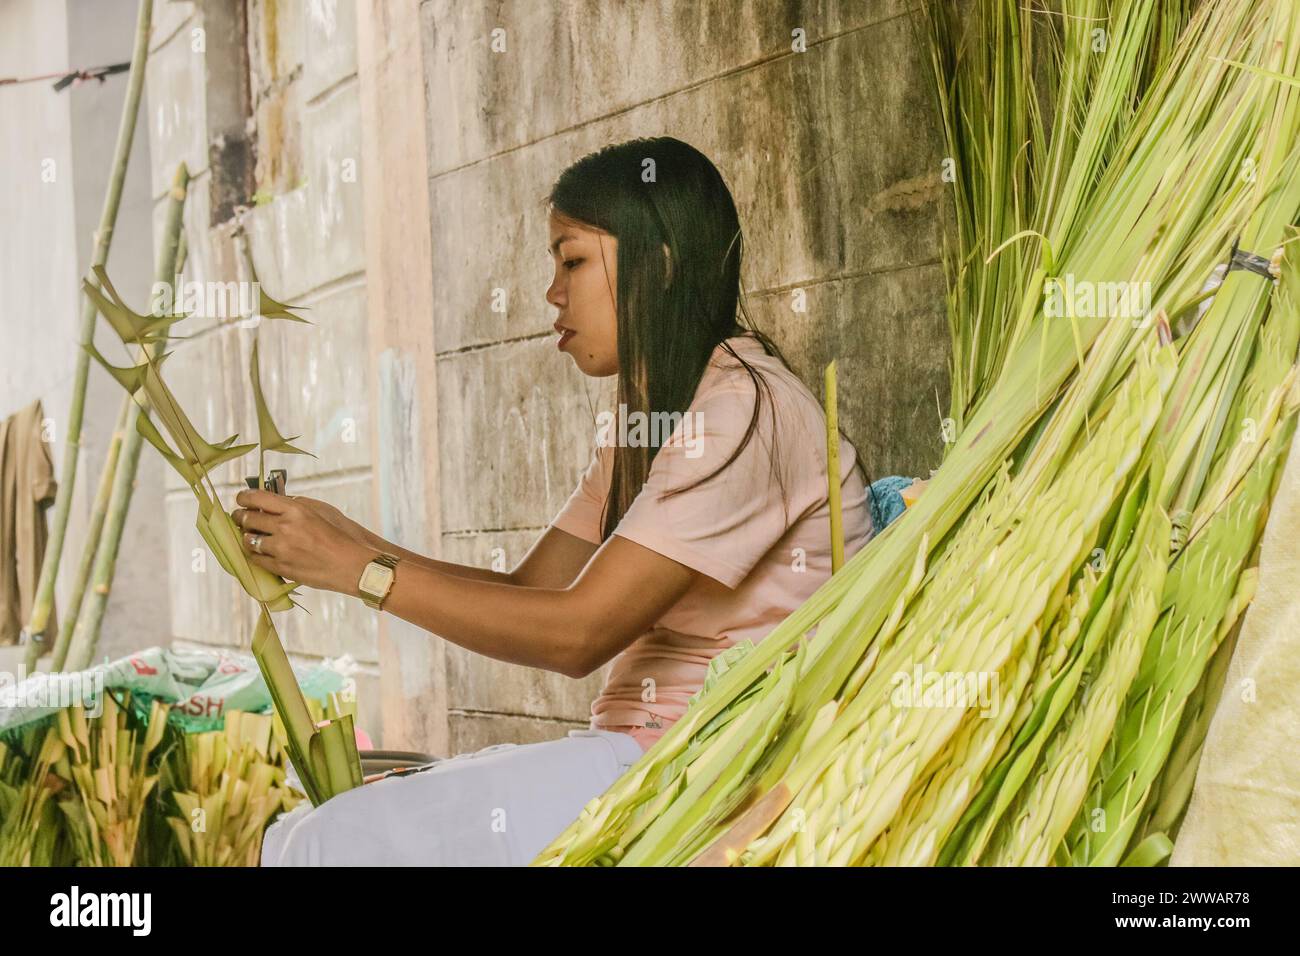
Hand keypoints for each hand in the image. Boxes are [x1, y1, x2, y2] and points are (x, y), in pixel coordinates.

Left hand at [232, 489, 372, 593]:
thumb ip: (296, 504)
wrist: (351, 565)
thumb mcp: (322, 510)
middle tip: (240, 518)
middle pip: (248, 519)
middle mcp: (285, 527)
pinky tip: (259, 552)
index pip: (257, 498)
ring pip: (249, 540)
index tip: (241, 499)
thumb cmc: (340, 536)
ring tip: (251, 537)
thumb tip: (275, 502)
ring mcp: (281, 549)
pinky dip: (255, 554)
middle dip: (240, 517)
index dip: (244, 497)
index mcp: (295, 510)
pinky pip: (256, 559)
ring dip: (247, 537)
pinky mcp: (281, 567)